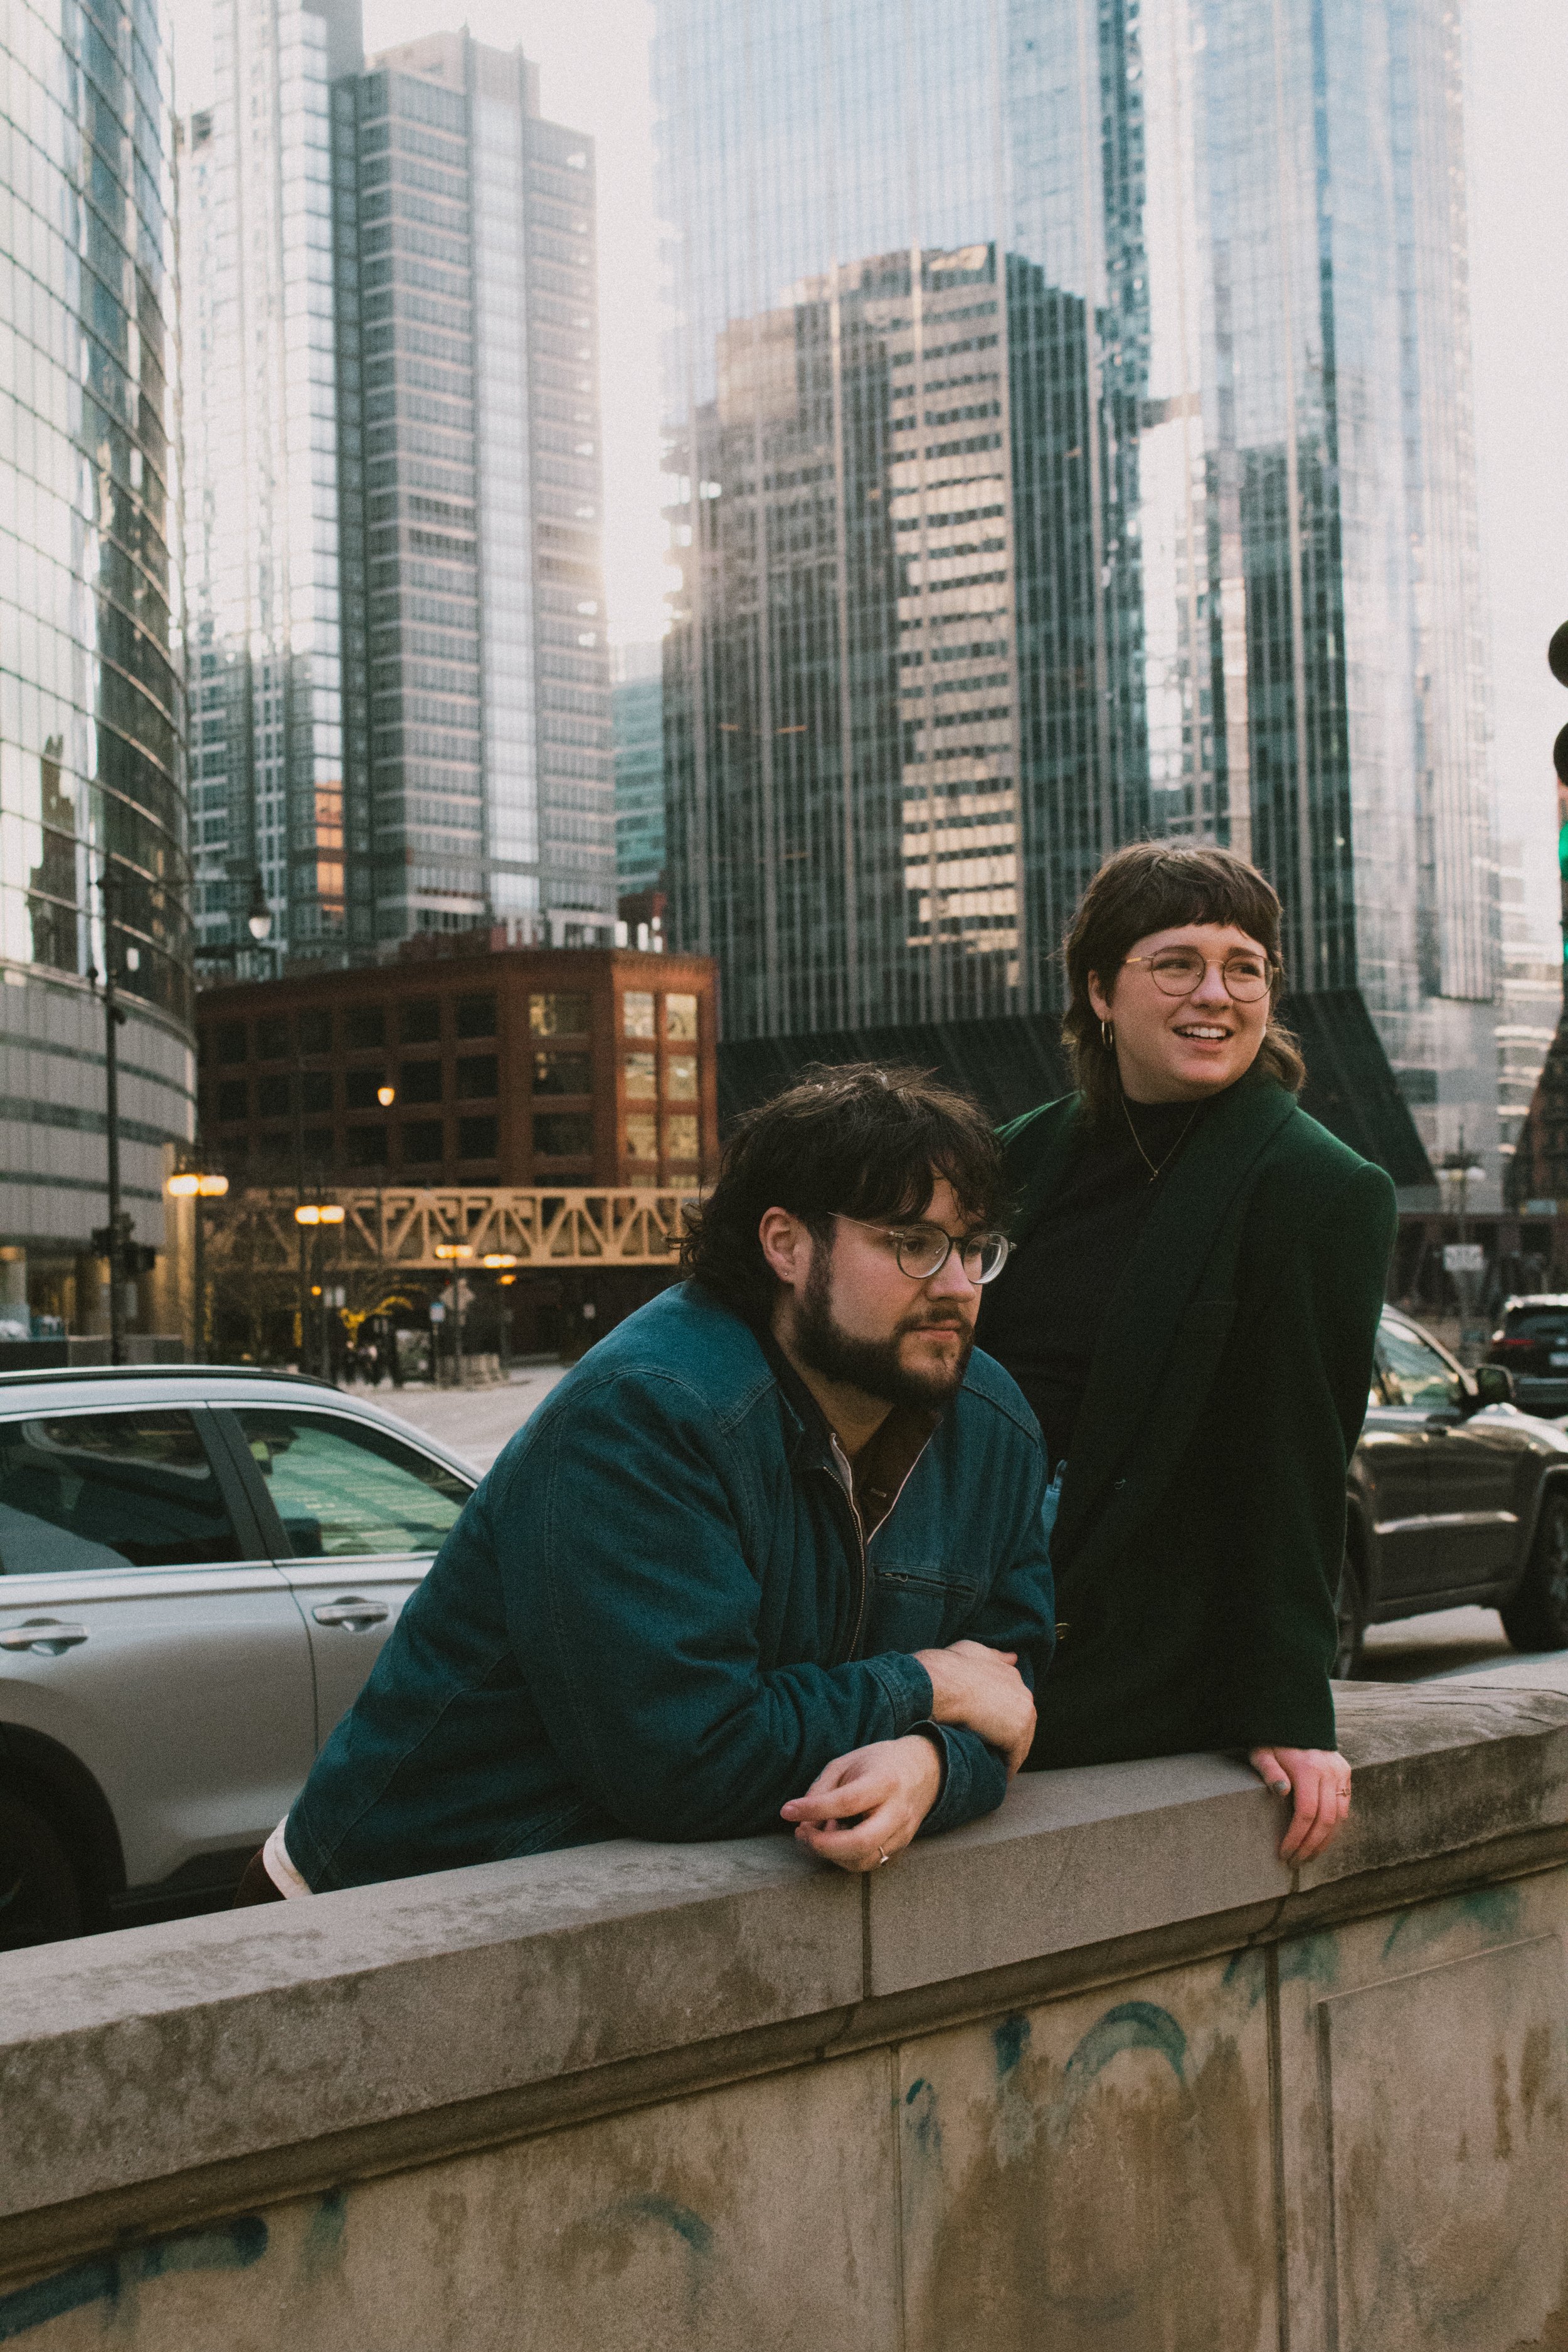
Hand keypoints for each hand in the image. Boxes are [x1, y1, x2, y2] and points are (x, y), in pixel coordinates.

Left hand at [779, 1735, 942, 1871]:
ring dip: (832, 1854)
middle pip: (860, 1843)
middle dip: (824, 1846)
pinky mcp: (901, 1847)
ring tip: (817, 1833)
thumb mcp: (847, 1763)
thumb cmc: (878, 1763)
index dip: (813, 1809)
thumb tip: (802, 1819)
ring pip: (864, 1860)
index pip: (847, 1802)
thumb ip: (822, 1789)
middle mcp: (897, 1811)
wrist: (925, 1769)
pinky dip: (845, 1857)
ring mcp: (902, 1833)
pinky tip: (835, 1839)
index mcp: (885, 1781)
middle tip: (803, 1832)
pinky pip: (869, 1862)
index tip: (788, 1810)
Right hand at [915, 1638, 1035, 1775]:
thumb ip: (994, 1656)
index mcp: (1012, 1674)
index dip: (1000, 1717)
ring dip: (1006, 1754)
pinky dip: (1005, 1768)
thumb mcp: (972, 1650)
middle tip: (990, 1751)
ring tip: (991, 1767)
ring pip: (1020, 1742)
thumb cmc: (947, 1668)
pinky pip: (1014, 1758)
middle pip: (1020, 1723)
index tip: (989, 1728)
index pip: (1013, 1702)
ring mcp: (1023, 1714)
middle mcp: (1024, 1692)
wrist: (939, 1685)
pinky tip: (994, 1777)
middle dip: (1006, 1737)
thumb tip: (1013, 1657)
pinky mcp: (1017, 1736)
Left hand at [1250, 1746, 1350, 1863]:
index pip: (1306, 1813)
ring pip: (1339, 1817)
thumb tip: (1282, 1793)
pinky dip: (1335, 1826)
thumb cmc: (1273, 1741)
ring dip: (1325, 1841)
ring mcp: (1340, 1772)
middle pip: (1325, 1820)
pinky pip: (1344, 1806)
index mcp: (1308, 1768)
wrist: (1295, 1719)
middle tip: (1295, 1862)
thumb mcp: (1263, 1753)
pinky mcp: (1345, 1773)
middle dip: (1310, 1846)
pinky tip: (1321, 1838)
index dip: (1296, 1837)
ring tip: (1308, 1856)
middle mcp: (1329, 1772)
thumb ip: (1270, 1771)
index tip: (1284, 1852)